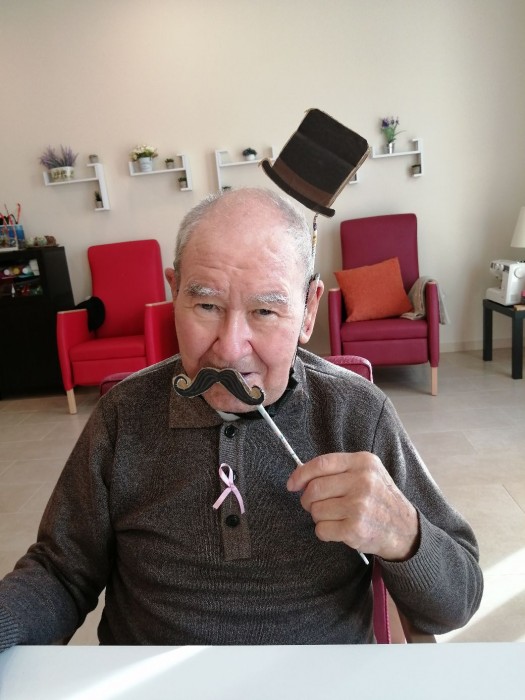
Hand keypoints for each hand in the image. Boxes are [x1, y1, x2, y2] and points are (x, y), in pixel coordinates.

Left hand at [286, 452, 418, 560]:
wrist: (405, 530)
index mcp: (364, 462)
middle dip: (308, 499)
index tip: (292, 484)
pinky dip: (324, 532)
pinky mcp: (355, 529)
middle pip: (314, 488)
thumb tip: (300, 478)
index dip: (300, 474)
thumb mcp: (368, 473)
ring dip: (318, 517)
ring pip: (315, 510)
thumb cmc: (379, 499)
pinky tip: (338, 529)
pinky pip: (321, 530)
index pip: (321, 464)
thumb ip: (338, 470)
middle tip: (314, 505)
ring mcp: (359, 506)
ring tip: (334, 517)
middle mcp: (363, 482)